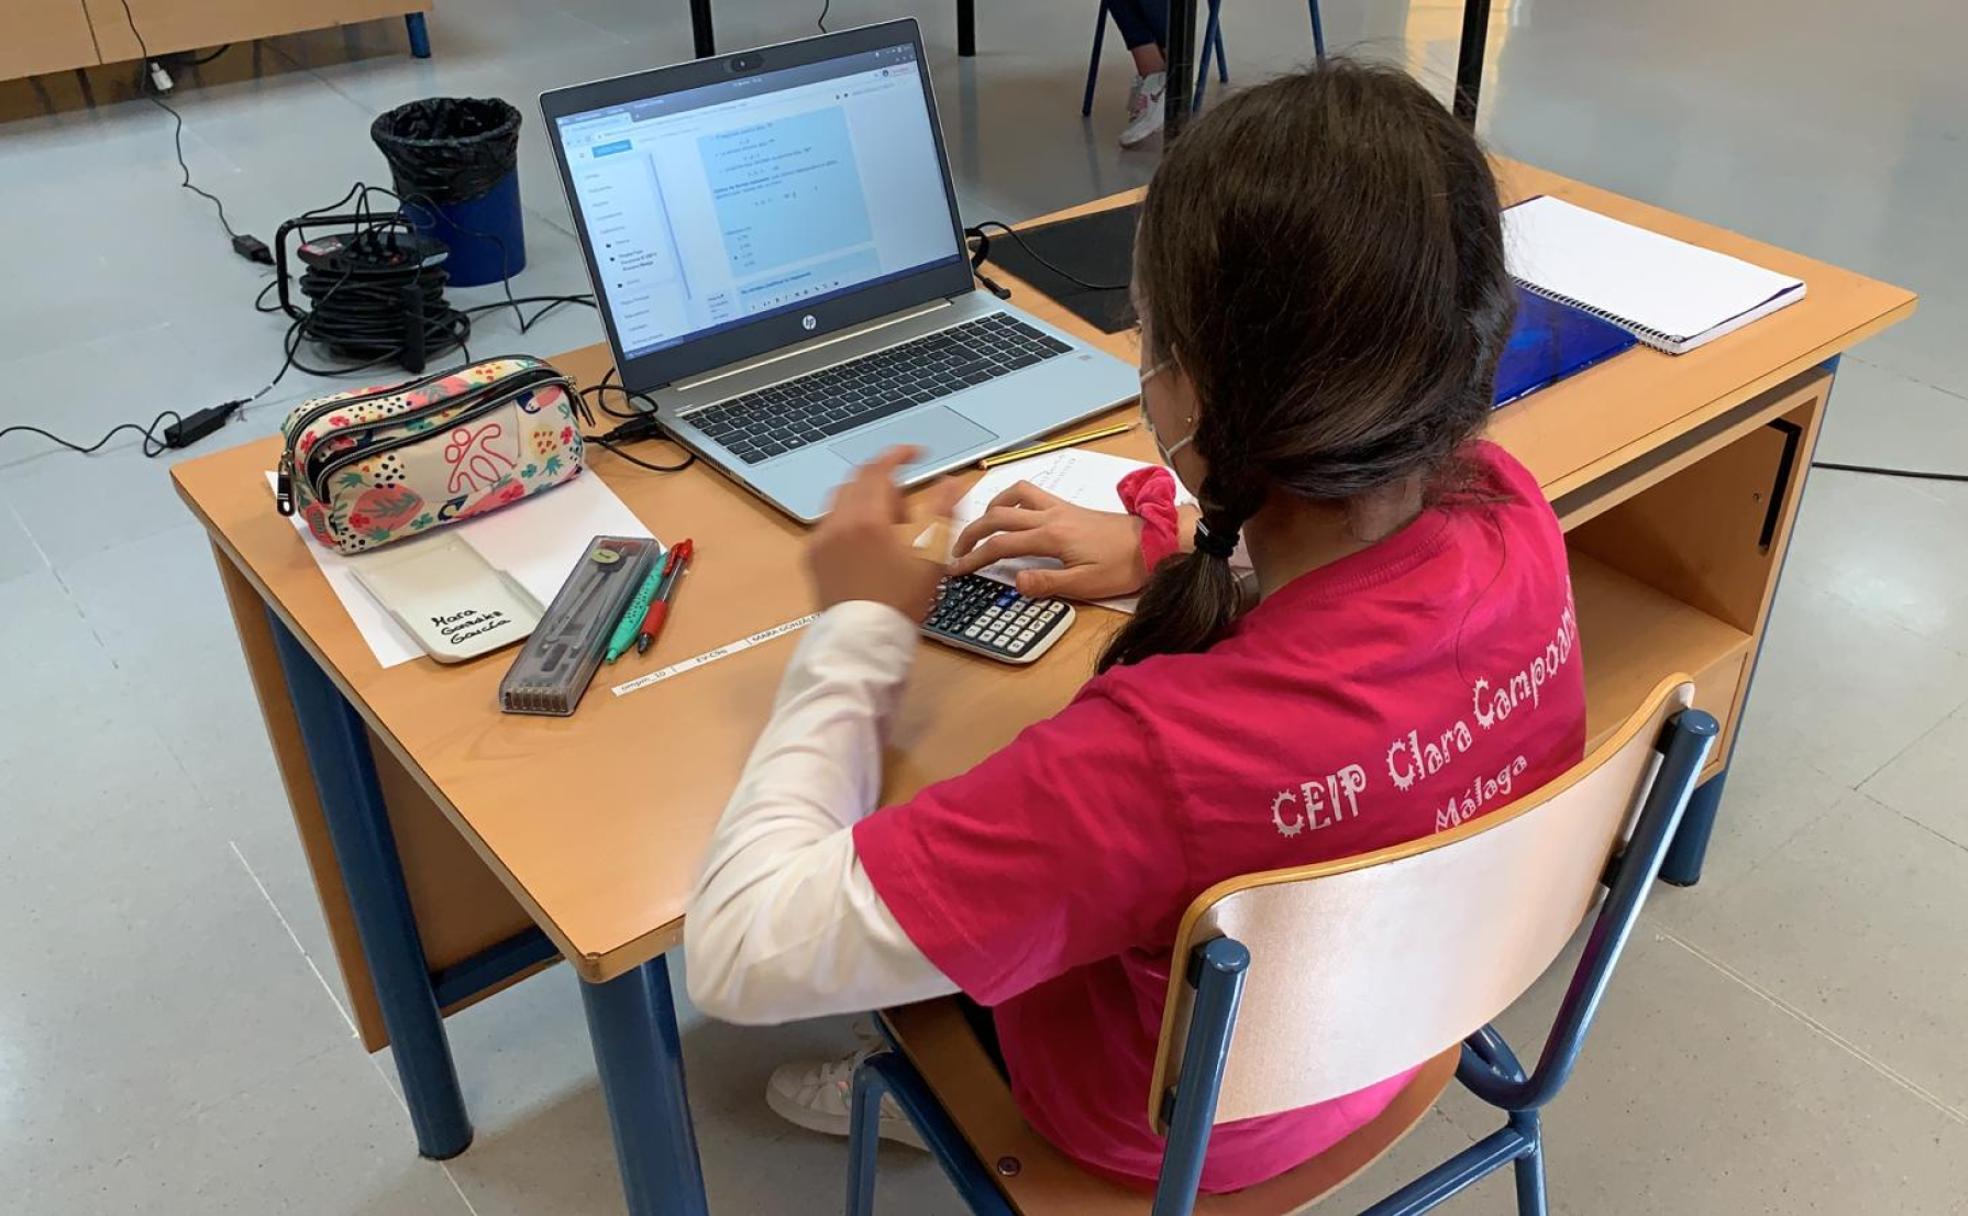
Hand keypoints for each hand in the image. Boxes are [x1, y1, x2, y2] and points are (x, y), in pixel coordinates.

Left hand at [807, 446, 960, 619]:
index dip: (899, 454)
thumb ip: (943, 511)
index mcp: (866, 519)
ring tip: (889, 533)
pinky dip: (850, 523)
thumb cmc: (902, 601)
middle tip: (907, 511)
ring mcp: (820, 541)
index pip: (879, 468)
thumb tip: (950, 481)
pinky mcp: (812, 558)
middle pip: (858, 482)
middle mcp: (836, 523)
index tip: (916, 453)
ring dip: (866, 503)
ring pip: (841, 502)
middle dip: (884, 484)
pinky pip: (830, 525)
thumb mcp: (932, 555)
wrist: (865, 642)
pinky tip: (868, 549)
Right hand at [949, 480, 1146, 599]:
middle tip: (958, 551)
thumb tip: (1015, 582)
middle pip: (997, 516)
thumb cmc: (1124, 566)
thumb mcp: (1086, 585)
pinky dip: (1012, 499)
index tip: (955, 570)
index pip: (1000, 546)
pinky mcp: (1069, 507)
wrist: (1156, 542)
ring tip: (980, 527)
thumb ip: (1047, 584)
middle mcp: (1051, 516)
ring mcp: (1060, 508)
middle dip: (971, 532)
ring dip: (991, 507)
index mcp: (1051, 537)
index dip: (973, 559)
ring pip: (1014, 495)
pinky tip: (1013, 513)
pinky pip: (1031, 494)